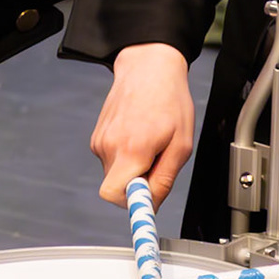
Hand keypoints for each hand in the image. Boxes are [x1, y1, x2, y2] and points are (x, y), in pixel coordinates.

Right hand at [91, 43, 195, 206]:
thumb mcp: (181, 144)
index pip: (114, 195)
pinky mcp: (97, 136)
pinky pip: (112, 160)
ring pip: (116, 174)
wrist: (147, 67)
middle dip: (138, 184)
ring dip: (134, 167)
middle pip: (118, 188)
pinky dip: (126, 156)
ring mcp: (99, 140)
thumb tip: (152, 205)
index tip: (142, 211)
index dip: (130, 204)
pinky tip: (138, 134)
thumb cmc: (168, 100)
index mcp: (131, 149)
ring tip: (150, 141)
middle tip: (158, 161)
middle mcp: (108, 146)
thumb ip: (164, 179)